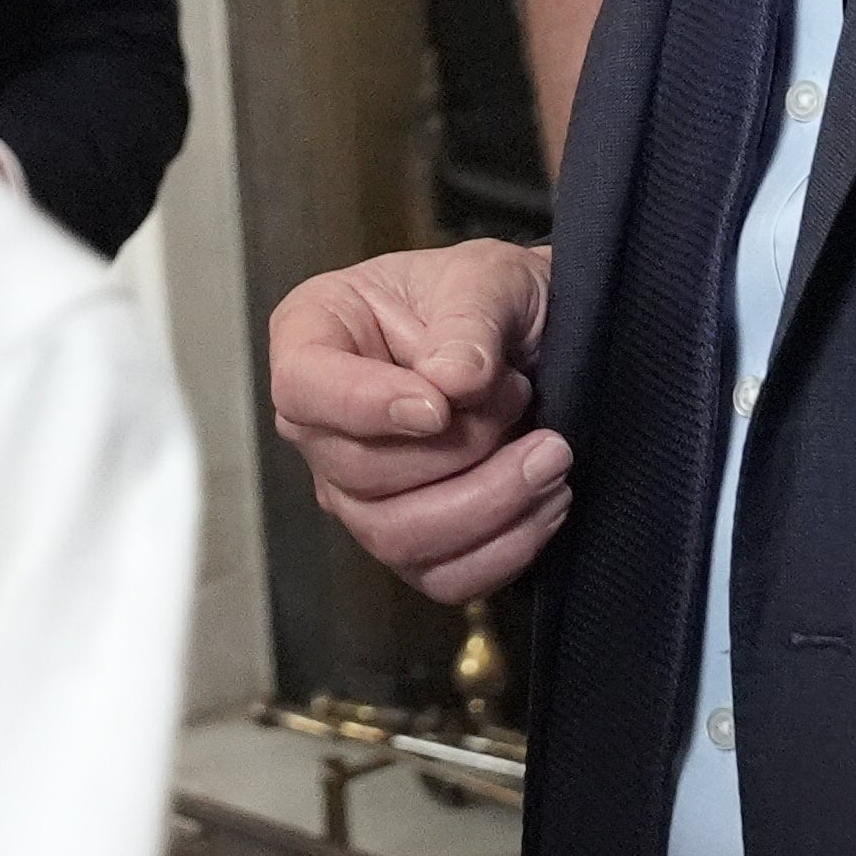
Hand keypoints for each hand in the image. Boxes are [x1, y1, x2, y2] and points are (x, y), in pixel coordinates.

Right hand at [268, 239, 568, 603]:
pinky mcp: (411, 543)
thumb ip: (467, 321)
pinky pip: (443, 577)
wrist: (535, 339)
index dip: (365, 407)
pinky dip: (506, 549)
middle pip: (357, 475)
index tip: (440, 407)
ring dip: (490, 504)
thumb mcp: (487, 277)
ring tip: (551, 456)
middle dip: (459, 449)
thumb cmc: (490, 297)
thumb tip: (452, 383)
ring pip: (397, 537)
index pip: (303, 388)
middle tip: (520, 397)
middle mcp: (321, 425)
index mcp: (313, 335)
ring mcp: (358, 494)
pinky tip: (547, 501)